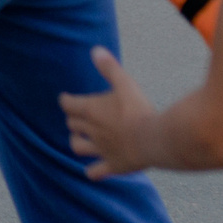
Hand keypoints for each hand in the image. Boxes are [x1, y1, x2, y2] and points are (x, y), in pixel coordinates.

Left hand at [59, 48, 159, 179]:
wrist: (157, 139)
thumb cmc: (140, 109)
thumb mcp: (125, 83)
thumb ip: (110, 68)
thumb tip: (95, 50)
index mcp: (90, 110)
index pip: (67, 104)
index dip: (66, 100)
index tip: (66, 98)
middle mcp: (91, 131)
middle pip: (72, 124)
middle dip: (73, 119)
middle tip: (78, 116)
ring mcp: (101, 150)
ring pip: (77, 147)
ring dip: (77, 142)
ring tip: (81, 140)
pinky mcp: (114, 165)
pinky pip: (96, 172)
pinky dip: (93, 171)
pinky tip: (92, 171)